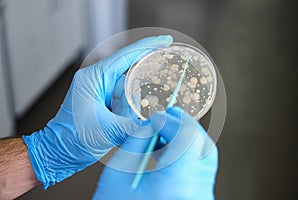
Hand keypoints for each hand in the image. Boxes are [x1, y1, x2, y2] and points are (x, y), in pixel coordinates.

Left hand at [22, 35, 173, 188]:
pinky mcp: (105, 102)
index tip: (165, 42)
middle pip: (131, 79)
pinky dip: (128, 114)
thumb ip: (136, 125)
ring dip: (129, 111)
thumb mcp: (107, 131)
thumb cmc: (72, 138)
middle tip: (124, 116)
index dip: (147, 47)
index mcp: (94, 78)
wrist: (60, 151)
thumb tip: (157, 122)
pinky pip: (125, 102)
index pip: (125, 56)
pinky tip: (121, 124)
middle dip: (132, 101)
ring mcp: (102, 91)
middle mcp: (99, 81)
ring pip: (130, 93)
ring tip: (115, 125)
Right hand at [93, 107, 217, 199]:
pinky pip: (200, 171)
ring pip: (205, 157)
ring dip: (186, 140)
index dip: (173, 121)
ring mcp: (200, 199)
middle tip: (169, 118)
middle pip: (203, 145)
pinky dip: (187, 156)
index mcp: (175, 184)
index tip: (158, 118)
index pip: (188, 137)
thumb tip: (153, 124)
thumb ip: (138, 140)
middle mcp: (195, 193)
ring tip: (164, 137)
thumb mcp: (119, 170)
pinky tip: (169, 154)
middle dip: (185, 127)